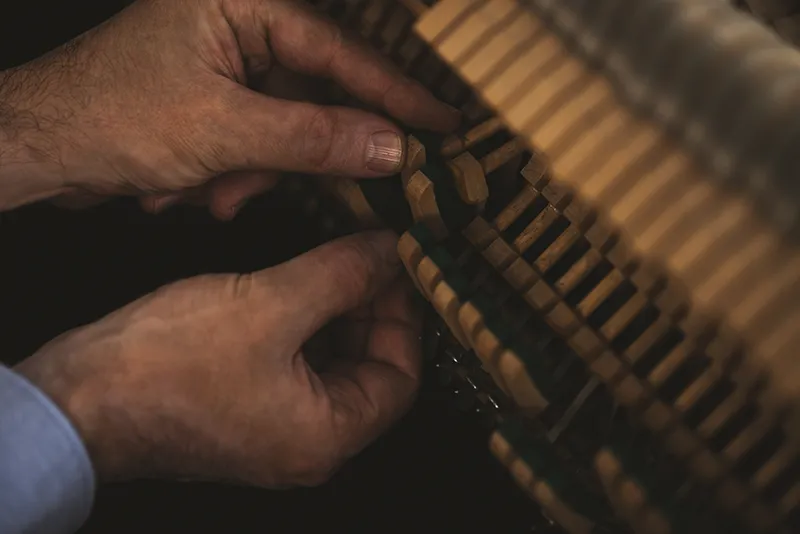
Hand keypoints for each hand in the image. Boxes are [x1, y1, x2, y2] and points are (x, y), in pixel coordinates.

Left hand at [0, 0, 458, 213]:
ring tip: (213, 190)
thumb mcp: (223, 130)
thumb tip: (392, 148)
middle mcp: (242, 30)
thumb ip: (313, 138)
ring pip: (288, 133)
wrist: (38, 149)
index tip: (445, 126)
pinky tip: (200, 191)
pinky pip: (260, 147)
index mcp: (244, 5)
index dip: (396, 95)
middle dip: (296, 154)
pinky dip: (238, 178)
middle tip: (306, 185)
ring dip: (257, 174)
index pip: (341, 52)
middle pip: (317, 97)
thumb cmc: (110, 117)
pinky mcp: (220, 107)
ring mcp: (231, 71)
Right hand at [15, 231, 421, 485]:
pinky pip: (296, 367)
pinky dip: (306, 326)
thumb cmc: (167, 362)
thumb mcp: (271, 303)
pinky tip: (301, 284)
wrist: (76, 396)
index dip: (406, 317)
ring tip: (337, 261)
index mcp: (326, 437)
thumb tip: (391, 252)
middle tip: (369, 256)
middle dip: (372, 310)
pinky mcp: (245, 410)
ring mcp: (274, 430)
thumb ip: (342, 275)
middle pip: (368, 371)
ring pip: (331, 365)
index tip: (398, 268)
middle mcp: (307, 445)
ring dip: (338, 313)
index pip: (401, 379)